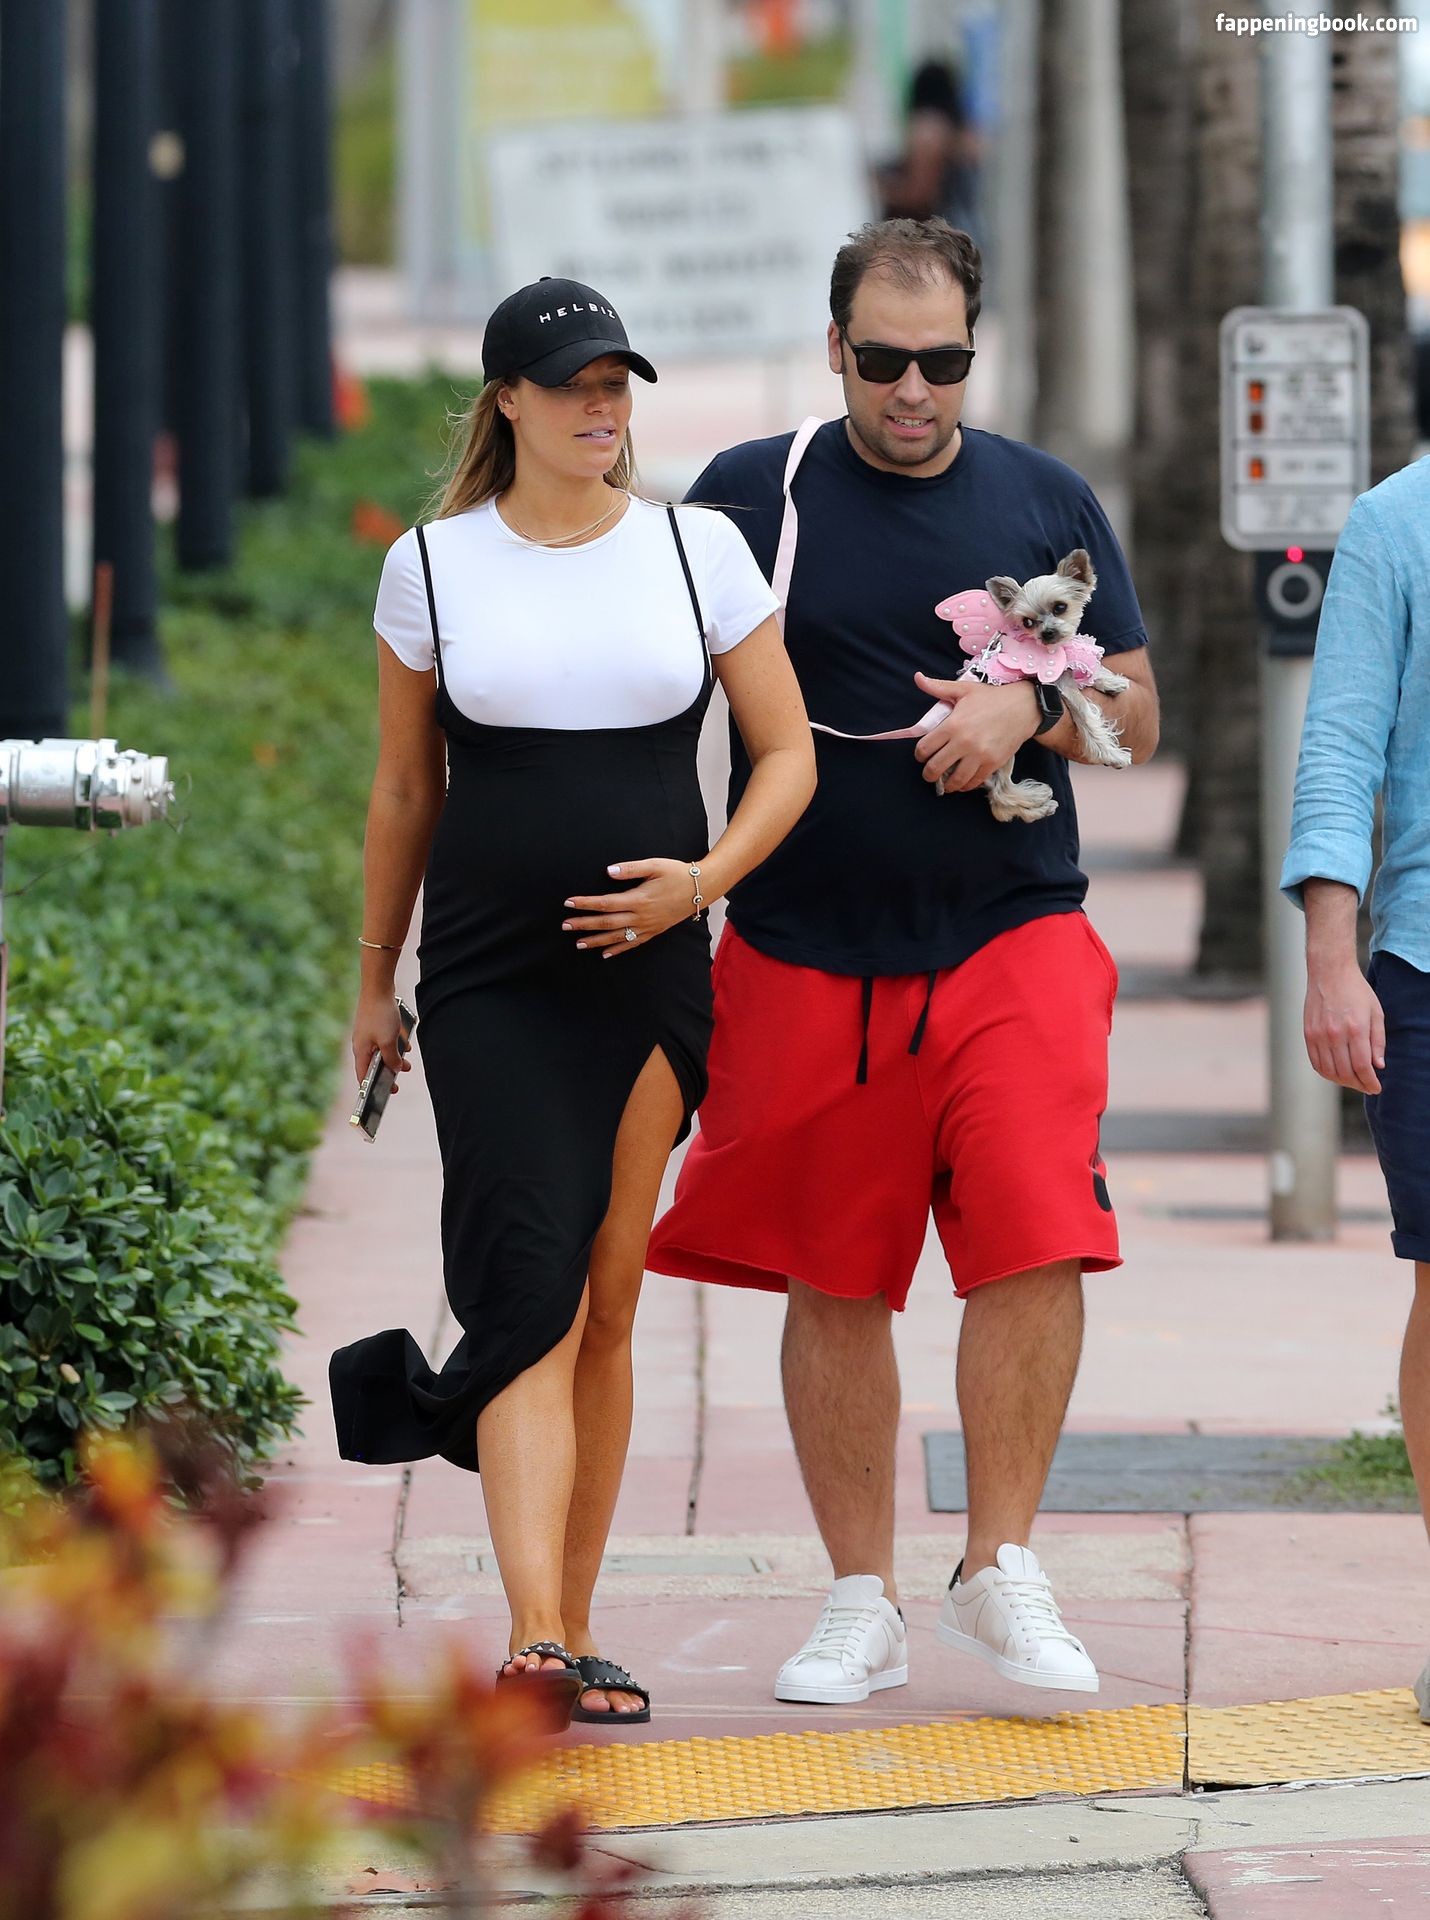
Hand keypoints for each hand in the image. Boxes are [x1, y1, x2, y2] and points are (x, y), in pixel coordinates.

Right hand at [352, 989, 411, 1088]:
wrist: (377, 987)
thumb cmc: (380, 1015)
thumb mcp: (388, 1042)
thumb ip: (392, 1058)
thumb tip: (395, 1069)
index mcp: (360, 1051)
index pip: (362, 1076)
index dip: (371, 1088)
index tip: (384, 1094)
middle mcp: (361, 1044)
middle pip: (373, 1065)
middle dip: (387, 1072)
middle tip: (398, 1081)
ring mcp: (367, 1034)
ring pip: (380, 1052)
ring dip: (394, 1058)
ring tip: (407, 1064)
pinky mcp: (374, 1025)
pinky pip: (384, 1040)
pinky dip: (394, 1045)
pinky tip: (405, 1044)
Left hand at [563, 857, 700, 957]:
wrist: (702, 888)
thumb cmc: (677, 873)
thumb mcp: (654, 865)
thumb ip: (630, 869)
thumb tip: (608, 871)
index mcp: (638, 899)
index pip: (605, 903)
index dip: (586, 903)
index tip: (569, 903)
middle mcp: (641, 916)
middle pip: (607, 922)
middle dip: (584, 924)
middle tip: (565, 926)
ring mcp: (647, 927)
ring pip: (617, 937)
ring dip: (597, 941)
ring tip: (578, 943)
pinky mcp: (654, 931)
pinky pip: (633, 944)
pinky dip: (618, 950)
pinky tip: (605, 954)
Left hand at [911, 673, 1039, 791]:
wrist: (1024, 707)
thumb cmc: (991, 698)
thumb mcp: (964, 689)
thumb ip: (937, 687)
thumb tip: (917, 677)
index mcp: (952, 725)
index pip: (925, 748)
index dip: (919, 755)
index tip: (922, 756)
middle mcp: (964, 742)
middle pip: (935, 768)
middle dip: (928, 774)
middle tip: (929, 774)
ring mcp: (979, 755)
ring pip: (954, 780)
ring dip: (946, 785)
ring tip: (944, 783)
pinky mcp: (992, 764)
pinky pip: (974, 782)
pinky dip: (965, 785)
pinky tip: (962, 782)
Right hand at [1304, 959, 1385, 1093]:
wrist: (1329, 973)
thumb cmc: (1356, 991)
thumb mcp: (1376, 1013)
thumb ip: (1378, 1041)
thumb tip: (1378, 1066)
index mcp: (1356, 1029)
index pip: (1363, 1066)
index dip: (1370, 1082)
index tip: (1376, 1088)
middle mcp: (1335, 1034)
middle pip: (1345, 1072)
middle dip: (1358, 1084)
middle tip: (1366, 1086)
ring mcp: (1318, 1035)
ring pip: (1329, 1071)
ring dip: (1342, 1081)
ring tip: (1352, 1080)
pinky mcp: (1308, 1034)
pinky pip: (1315, 1062)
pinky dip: (1326, 1073)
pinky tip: (1335, 1072)